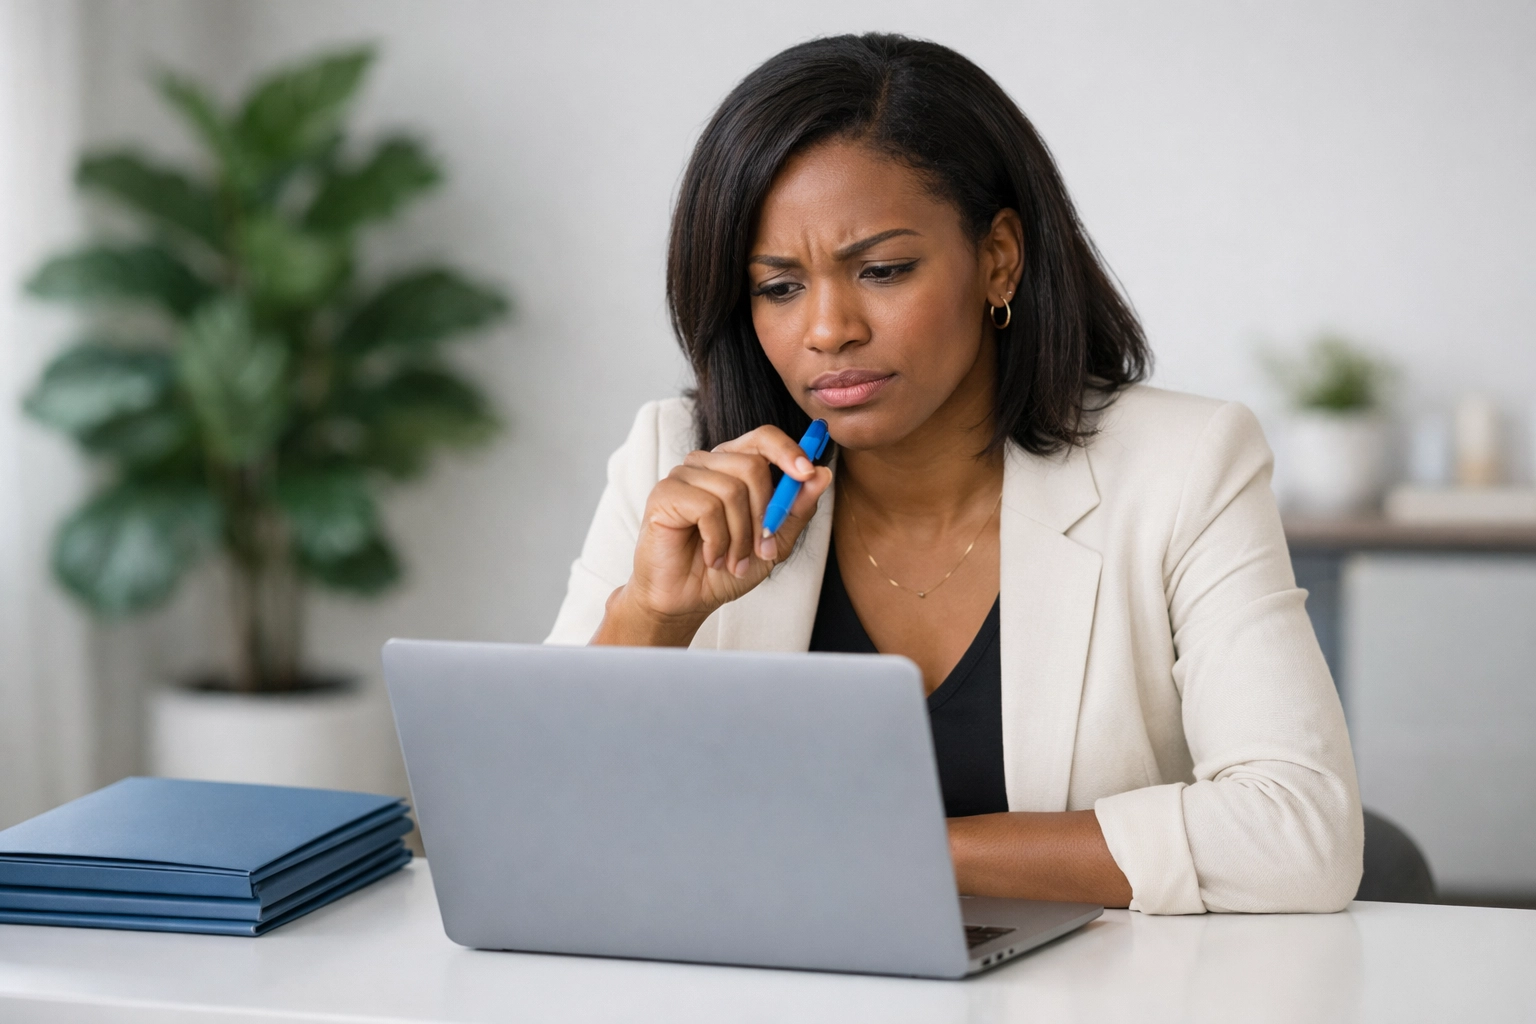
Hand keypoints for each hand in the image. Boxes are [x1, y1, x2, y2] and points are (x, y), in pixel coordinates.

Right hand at [595, 425, 832, 645]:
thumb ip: (797, 507)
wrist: (687, 599)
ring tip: (733, 561)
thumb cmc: (726, 567)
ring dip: (740, 537)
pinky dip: (718, 541)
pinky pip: (707, 508)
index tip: (809, 473)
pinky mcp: (665, 494)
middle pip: (753, 466)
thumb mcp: (775, 541)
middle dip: (765, 516)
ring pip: (732, 490)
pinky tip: (711, 556)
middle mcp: (707, 463)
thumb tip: (823, 473)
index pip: (763, 437)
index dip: (789, 451)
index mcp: (733, 465)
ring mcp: (683, 475)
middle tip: (761, 550)